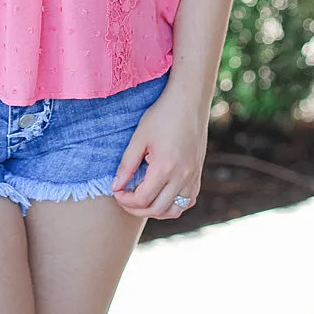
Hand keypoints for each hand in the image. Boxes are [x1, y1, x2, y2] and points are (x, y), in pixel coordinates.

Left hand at [110, 83, 207, 219]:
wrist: (189, 101)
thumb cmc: (162, 115)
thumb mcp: (139, 137)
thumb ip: (127, 164)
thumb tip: (116, 186)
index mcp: (165, 168)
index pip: (142, 199)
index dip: (125, 200)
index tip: (116, 191)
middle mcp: (182, 177)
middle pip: (157, 209)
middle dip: (137, 209)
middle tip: (124, 199)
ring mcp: (193, 178)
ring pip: (175, 210)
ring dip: (156, 211)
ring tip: (141, 201)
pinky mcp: (198, 174)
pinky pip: (187, 201)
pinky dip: (173, 205)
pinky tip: (161, 195)